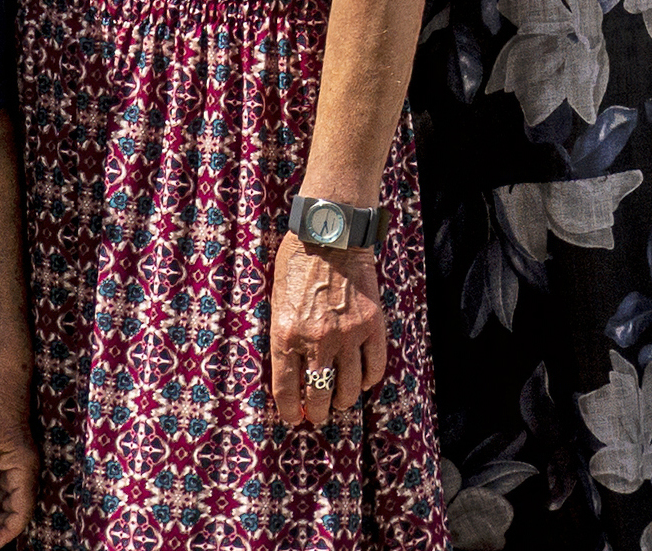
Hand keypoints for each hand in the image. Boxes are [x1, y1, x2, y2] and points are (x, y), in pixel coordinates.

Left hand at [268, 236, 386, 427]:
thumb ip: (283, 336)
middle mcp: (317, 340)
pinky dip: (369, 379)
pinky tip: (362, 378)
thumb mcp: (277, 301)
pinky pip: (375, 367)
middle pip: (319, 396)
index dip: (290, 411)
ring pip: (350, 389)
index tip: (294, 417)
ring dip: (343, 399)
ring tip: (340, 398)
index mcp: (287, 334)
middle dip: (317, 411)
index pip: (287, 390)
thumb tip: (290, 371)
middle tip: (318, 413)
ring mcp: (348, 334)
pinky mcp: (372, 325)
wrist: (331, 234)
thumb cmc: (297, 263)